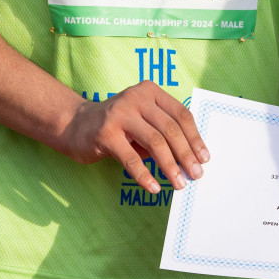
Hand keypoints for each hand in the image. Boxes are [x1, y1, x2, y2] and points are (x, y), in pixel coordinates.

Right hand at [57, 81, 206, 193]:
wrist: (74, 124)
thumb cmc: (116, 125)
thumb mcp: (142, 120)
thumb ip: (162, 132)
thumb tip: (189, 159)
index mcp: (150, 91)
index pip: (180, 114)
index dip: (195, 137)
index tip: (204, 158)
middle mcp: (136, 98)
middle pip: (170, 129)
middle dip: (186, 154)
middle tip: (196, 174)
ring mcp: (120, 114)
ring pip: (155, 143)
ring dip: (170, 166)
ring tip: (179, 183)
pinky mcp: (106, 134)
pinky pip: (131, 159)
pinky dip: (145, 175)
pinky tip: (154, 187)